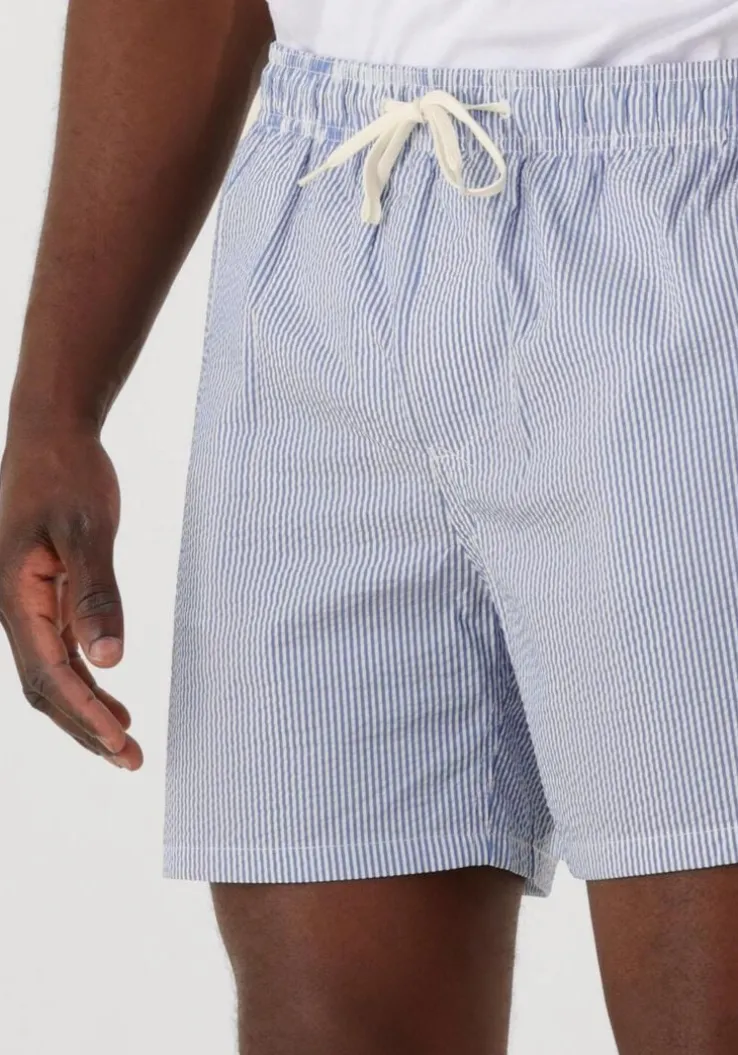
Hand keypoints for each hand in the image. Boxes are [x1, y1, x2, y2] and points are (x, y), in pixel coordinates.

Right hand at [0, 425, 141, 769]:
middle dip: (85, 728)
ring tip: (124, 743)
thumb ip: (96, 594)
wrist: (50, 434)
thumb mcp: (87, 529)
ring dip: (85, 710)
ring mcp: (25, 603)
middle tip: (131, 759)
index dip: (85, 714)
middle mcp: (13, 608)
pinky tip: (109, 691)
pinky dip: (84, 680)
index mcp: (16, 596)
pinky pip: (57, 650)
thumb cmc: (67, 473)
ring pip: (49, 674)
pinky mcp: (41, 593)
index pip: (50, 674)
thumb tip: (109, 660)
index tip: (121, 743)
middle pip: (45, 688)